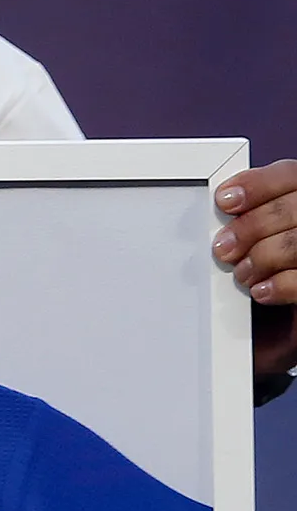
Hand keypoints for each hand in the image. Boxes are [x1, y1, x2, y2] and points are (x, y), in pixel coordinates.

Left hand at [215, 161, 296, 383]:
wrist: (270, 335)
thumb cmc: (265, 282)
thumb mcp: (254, 245)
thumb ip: (248, 220)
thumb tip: (221, 204)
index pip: (290, 175)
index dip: (257, 184)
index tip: (224, 201)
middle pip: (293, 208)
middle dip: (251, 227)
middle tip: (222, 249)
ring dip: (263, 257)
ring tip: (242, 274)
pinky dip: (282, 285)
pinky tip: (261, 292)